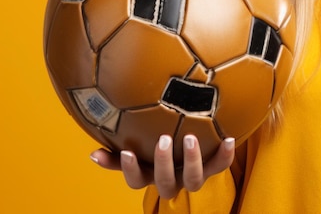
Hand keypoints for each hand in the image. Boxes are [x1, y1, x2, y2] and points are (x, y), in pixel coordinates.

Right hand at [90, 135, 234, 198]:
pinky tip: (228, 139)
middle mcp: (173, 181)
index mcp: (153, 176)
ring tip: (192, 138)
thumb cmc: (162, 151)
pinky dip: (225, 154)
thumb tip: (91, 153)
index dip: (131, 170)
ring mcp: (193, 176)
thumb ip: (117, 155)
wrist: (197, 154)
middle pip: (166, 182)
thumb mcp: (140, 154)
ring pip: (193, 179)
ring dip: (192, 159)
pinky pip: (221, 165)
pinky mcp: (213, 168)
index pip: (137, 181)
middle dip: (164, 163)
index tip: (127, 152)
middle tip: (164, 140)